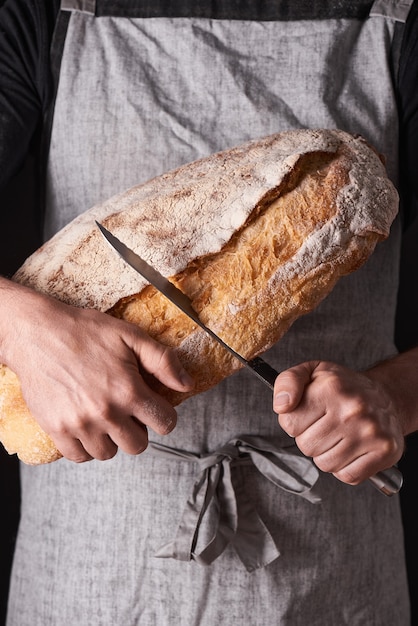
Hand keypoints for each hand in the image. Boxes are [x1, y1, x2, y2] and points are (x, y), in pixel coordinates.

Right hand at [1, 283, 193, 462]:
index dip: (164, 415)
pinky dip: (86, 447)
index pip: (165, 423)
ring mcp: (79, 424)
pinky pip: (80, 456)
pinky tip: (87, 426)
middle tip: (129, 413)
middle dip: (139, 430)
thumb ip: (162, 360)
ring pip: (108, 454)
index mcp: (128, 390)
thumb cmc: (84, 331)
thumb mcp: (130, 336)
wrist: (37, 333)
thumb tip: (186, 384)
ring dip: (112, 439)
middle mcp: (106, 412)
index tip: (154, 408)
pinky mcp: (56, 429)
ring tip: (106, 418)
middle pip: (138, 446)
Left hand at [273, 361, 403, 485]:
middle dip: (311, 439)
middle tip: (326, 425)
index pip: (289, 423)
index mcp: (331, 387)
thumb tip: (281, 406)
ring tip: (340, 436)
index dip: (295, 421)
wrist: (385, 395)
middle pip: (306, 446)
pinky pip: (348, 476)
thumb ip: (287, 382)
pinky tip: (353, 449)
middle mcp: (352, 409)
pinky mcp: (385, 451)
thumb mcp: (310, 373)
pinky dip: (346, 468)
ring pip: (326, 464)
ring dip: (328, 455)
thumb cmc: (344, 387)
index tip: (309, 413)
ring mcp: (370, 432)